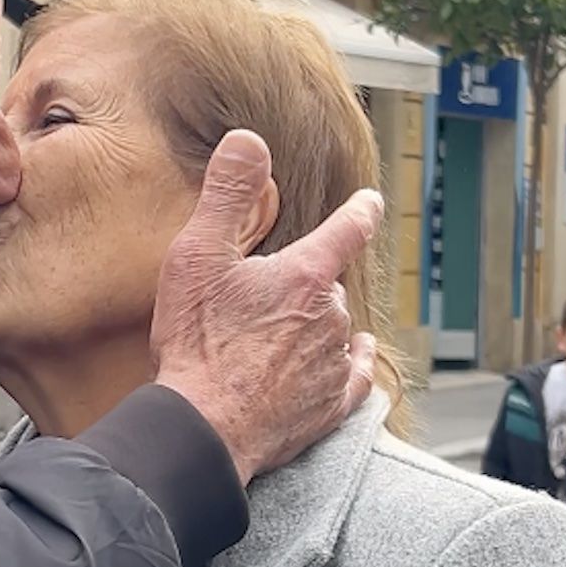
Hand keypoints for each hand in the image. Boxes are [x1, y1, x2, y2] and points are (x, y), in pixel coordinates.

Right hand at [149, 130, 381, 482]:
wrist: (203, 426)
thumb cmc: (196, 342)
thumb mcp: (198, 256)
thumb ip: (228, 194)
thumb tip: (249, 140)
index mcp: (304, 275)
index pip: (346, 229)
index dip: (359, 211)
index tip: (369, 202)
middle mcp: (331, 316)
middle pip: (327, 286)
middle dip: (302, 285)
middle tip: (257, 300)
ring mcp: (333, 363)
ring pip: (334, 330)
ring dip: (313, 326)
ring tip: (270, 338)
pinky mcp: (331, 406)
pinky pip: (354, 377)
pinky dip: (352, 365)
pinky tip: (350, 361)